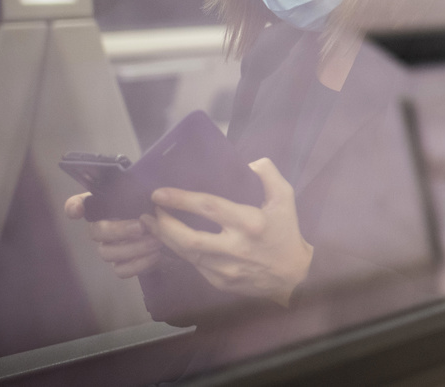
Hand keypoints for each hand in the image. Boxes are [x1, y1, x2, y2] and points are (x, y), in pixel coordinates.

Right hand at [64, 192, 164, 277]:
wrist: (175, 231)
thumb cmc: (160, 209)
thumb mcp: (155, 197)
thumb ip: (145, 191)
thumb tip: (148, 191)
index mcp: (107, 207)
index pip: (79, 204)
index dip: (74, 207)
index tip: (77, 210)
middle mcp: (103, 228)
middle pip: (96, 231)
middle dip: (118, 230)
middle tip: (141, 226)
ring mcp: (110, 248)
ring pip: (107, 252)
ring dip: (133, 248)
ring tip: (156, 241)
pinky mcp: (122, 265)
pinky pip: (121, 270)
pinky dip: (139, 264)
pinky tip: (156, 254)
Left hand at [140, 158, 312, 307]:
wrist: (292, 275)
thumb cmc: (286, 232)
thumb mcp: (285, 197)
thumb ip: (267, 174)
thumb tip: (246, 163)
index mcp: (251, 223)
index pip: (209, 208)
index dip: (181, 199)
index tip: (159, 193)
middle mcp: (235, 247)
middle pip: (187, 238)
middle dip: (163, 223)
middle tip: (152, 209)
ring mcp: (225, 268)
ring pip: (184, 253)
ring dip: (164, 237)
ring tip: (152, 223)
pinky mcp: (218, 282)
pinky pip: (192, 264)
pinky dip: (179, 250)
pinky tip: (172, 240)